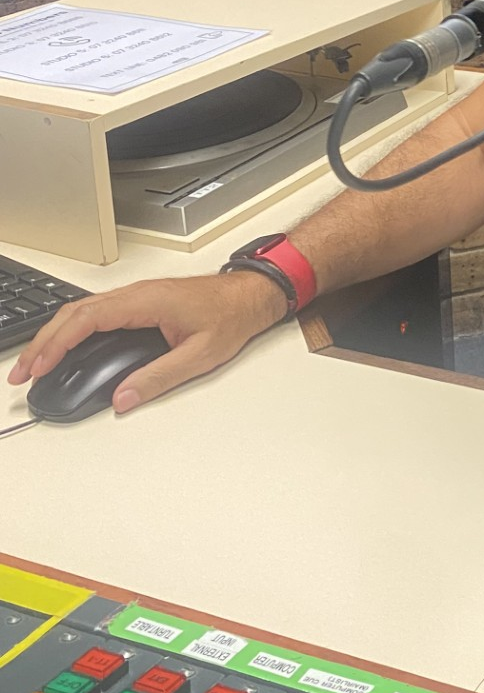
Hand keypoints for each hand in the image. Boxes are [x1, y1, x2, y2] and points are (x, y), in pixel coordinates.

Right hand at [6, 272, 288, 412]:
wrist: (252, 295)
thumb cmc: (232, 316)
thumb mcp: (200, 354)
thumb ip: (159, 377)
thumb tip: (123, 398)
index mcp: (147, 301)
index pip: (88, 318)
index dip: (57, 343)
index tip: (38, 366)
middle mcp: (137, 294)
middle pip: (75, 313)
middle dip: (44, 342)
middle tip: (23, 372)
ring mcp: (137, 296)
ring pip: (82, 311)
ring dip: (55, 336)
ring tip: (35, 365)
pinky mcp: (140, 303)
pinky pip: (96, 313)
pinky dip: (73, 331)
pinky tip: (65, 348)